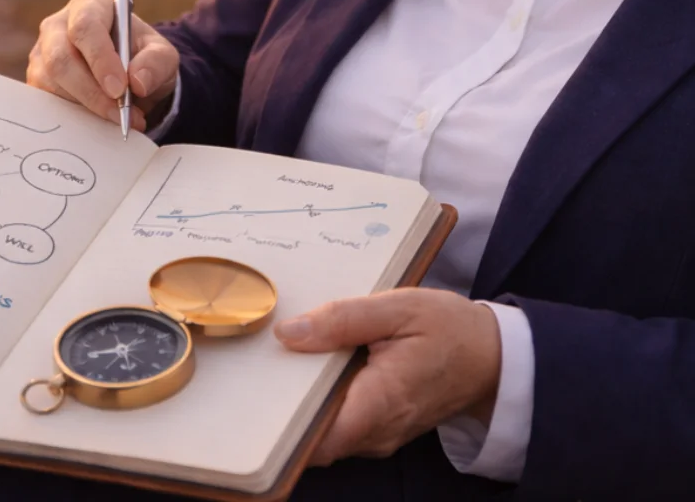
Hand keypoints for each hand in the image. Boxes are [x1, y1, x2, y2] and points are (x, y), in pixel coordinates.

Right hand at [27, 0, 178, 132]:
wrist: (129, 75)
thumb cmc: (142, 56)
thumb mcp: (162, 55)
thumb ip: (156, 63)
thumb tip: (138, 82)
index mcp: (88, 7)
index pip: (85, 27)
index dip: (100, 58)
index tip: (120, 88)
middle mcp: (57, 27)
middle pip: (60, 58)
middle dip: (90, 91)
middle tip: (120, 114)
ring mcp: (42, 55)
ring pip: (51, 84)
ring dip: (85, 108)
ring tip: (119, 119)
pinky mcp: (37, 81)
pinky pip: (46, 103)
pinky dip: (73, 118)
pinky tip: (98, 122)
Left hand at [274, 288, 500, 465]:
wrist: (493, 356)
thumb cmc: (450, 329)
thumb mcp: (398, 308)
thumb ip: (343, 319)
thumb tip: (289, 334)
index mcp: (380, 403)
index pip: (315, 437)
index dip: (279, 422)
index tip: (252, 392)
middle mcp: (375, 433)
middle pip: (311, 433)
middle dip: (280, 403)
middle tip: (257, 361)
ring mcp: (377, 435)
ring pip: (322, 428)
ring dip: (299, 398)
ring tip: (279, 356)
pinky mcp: (378, 427)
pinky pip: (337, 420)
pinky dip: (320, 396)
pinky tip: (310, 362)